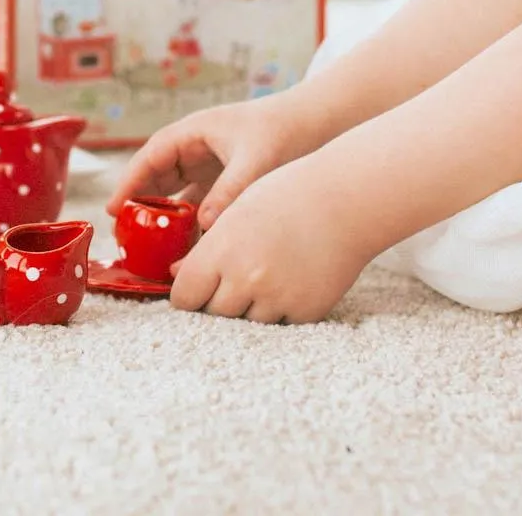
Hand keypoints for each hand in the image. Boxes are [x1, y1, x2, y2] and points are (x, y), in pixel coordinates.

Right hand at [106, 94, 310, 229]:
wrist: (317, 124)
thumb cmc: (283, 131)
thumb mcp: (255, 160)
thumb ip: (229, 191)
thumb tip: (203, 224)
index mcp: (193, 132)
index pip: (151, 157)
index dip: (130, 182)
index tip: (115, 208)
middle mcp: (195, 147)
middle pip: (157, 176)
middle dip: (141, 204)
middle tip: (126, 234)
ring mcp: (208, 164)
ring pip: (176, 192)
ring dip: (164, 215)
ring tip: (150, 245)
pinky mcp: (223, 180)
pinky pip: (197, 203)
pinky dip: (189, 222)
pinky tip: (186, 246)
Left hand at [167, 158, 372, 323]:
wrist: (345, 200)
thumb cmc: (285, 196)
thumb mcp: (235, 213)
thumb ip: (205, 250)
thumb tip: (176, 278)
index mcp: (221, 249)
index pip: (184, 296)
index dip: (186, 293)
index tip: (193, 288)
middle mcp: (245, 278)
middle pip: (212, 314)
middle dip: (215, 301)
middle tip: (230, 279)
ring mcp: (277, 298)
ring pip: (245, 322)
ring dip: (247, 307)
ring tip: (264, 274)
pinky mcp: (306, 311)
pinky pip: (279, 324)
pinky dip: (278, 310)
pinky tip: (288, 281)